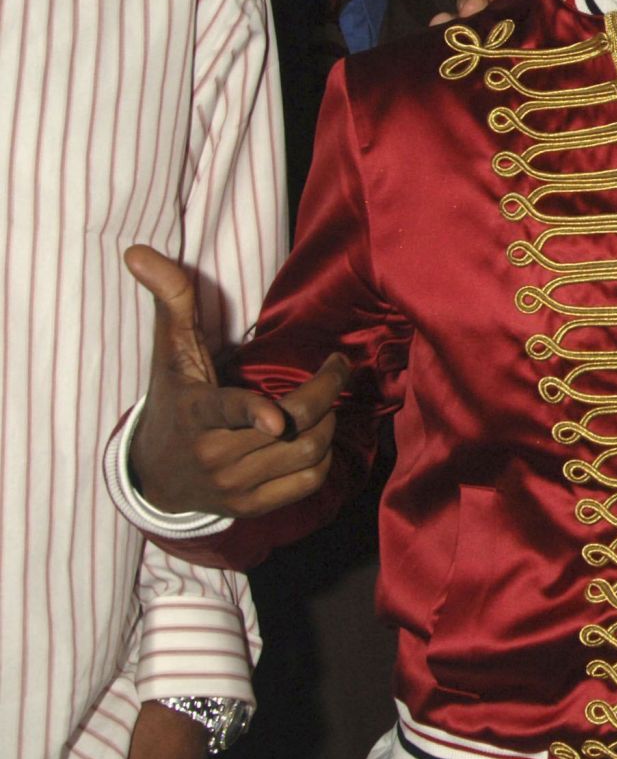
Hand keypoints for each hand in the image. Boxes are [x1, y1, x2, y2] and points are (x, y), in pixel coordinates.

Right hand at [124, 245, 348, 517]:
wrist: (157, 476)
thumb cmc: (174, 401)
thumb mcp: (170, 353)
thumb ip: (170, 301)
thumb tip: (138, 251)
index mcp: (197, 413)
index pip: (226, 413)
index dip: (252, 415)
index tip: (275, 419)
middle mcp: (215, 455)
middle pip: (294, 427)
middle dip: (326, 391)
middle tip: (338, 364)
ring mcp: (235, 486)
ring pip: (308, 452)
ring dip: (330, 420)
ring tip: (327, 396)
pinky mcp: (253, 507)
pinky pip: (310, 480)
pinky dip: (324, 455)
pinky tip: (318, 432)